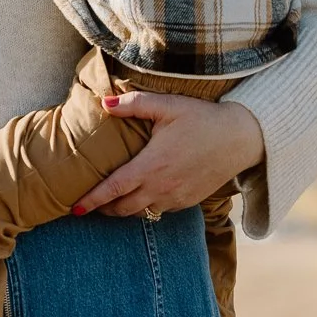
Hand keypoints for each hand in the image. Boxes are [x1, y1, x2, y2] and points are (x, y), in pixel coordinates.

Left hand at [75, 92, 265, 219]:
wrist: (241, 138)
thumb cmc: (203, 118)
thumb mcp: (168, 105)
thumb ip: (134, 105)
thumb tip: (104, 103)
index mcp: (151, 165)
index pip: (113, 189)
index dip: (92, 200)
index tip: (75, 208)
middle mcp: (161, 187)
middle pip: (122, 209)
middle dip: (103, 209)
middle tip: (90, 204)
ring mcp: (175, 198)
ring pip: (140, 214)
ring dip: (124, 210)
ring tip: (112, 201)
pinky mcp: (187, 202)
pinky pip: (159, 212)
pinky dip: (145, 208)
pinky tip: (142, 196)